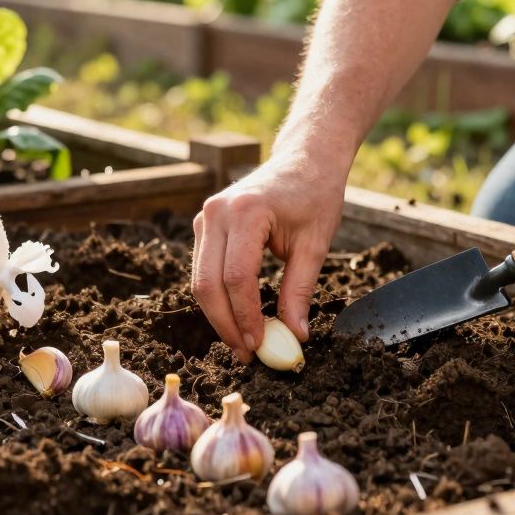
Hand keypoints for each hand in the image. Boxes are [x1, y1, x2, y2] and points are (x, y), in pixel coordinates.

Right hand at [192, 153, 346, 362]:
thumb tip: (295, 336)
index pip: (237, 278)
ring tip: (243, 342)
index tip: (260, 346)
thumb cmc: (315, 196)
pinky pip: (203, 270)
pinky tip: (236, 318)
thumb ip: (300, 291)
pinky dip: (217, 298)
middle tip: (247, 354)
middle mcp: (217, 213)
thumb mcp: (315, 245)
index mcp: (247, 212)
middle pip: (208, 283)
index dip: (246, 318)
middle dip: (226, 324)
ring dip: (219, 316)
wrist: (304, 160)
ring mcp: (206, 217)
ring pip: (200, 280)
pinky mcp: (204, 226)